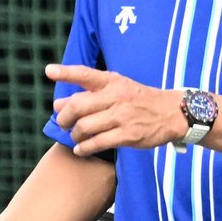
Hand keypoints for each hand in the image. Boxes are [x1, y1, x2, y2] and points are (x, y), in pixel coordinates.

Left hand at [46, 64, 180, 155]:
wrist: (172, 113)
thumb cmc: (139, 100)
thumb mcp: (118, 89)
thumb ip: (89, 95)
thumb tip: (58, 104)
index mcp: (113, 82)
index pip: (85, 74)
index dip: (66, 72)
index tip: (49, 71)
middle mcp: (116, 97)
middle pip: (78, 106)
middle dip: (64, 117)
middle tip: (63, 123)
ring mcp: (122, 117)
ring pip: (85, 127)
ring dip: (75, 135)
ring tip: (76, 137)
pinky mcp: (128, 135)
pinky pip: (98, 143)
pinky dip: (84, 148)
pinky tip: (81, 149)